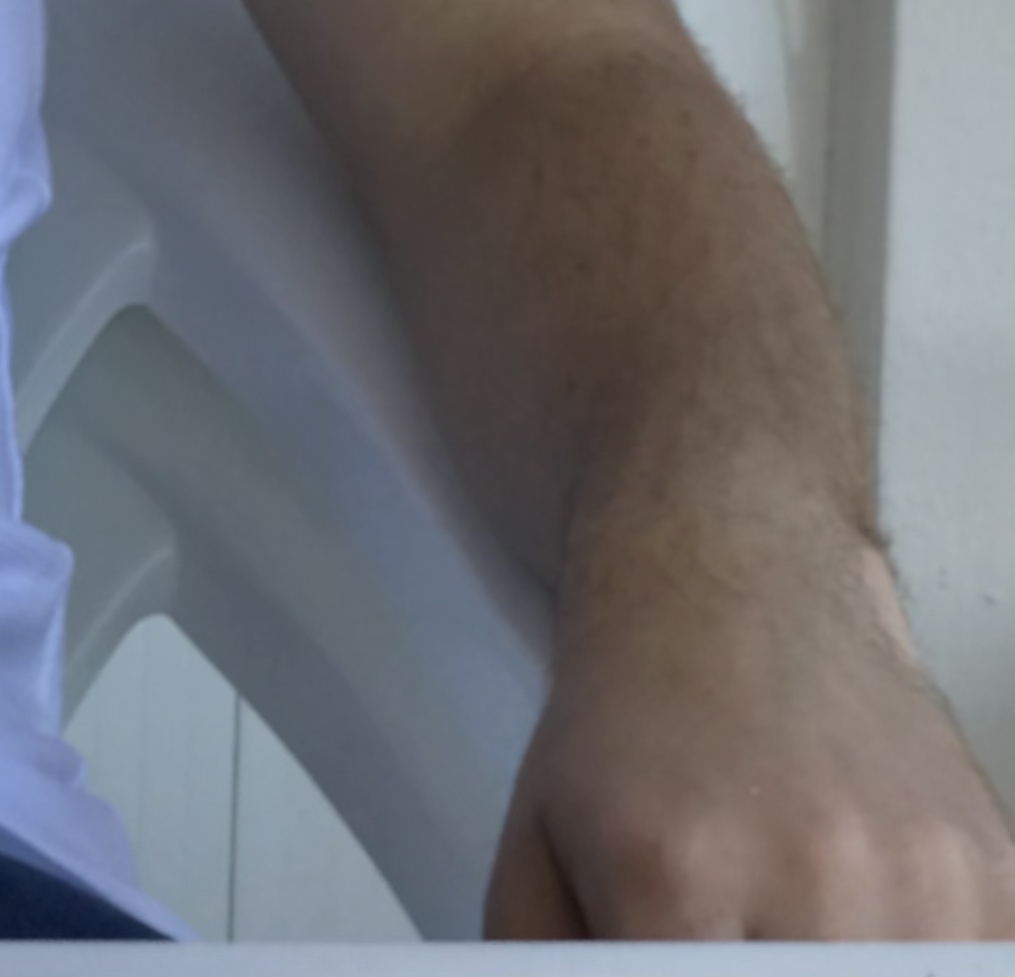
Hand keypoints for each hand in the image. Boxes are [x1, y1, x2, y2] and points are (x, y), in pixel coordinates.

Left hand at [486, 510, 1014, 936]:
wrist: (732, 569)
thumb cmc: (629, 720)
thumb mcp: (537, 846)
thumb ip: (550, 968)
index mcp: (675, 875)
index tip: (681, 953)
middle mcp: (811, 877)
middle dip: (754, 968)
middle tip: (732, 931)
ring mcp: (918, 876)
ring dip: (843, 965)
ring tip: (792, 922)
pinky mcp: (991, 871)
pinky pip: (969, 967)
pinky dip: (913, 957)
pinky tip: (863, 918)